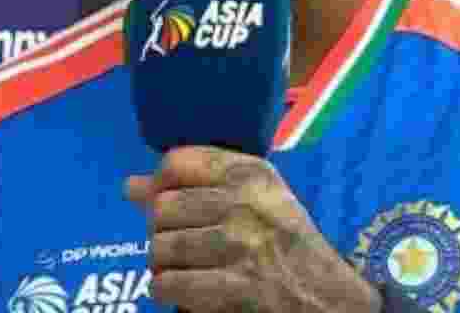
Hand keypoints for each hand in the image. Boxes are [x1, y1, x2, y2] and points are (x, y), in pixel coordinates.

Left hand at [124, 145, 382, 312]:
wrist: (329, 297)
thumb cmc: (286, 244)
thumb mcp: (255, 201)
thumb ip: (195, 188)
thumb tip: (130, 186)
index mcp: (252, 173)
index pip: (177, 163)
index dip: (160, 186)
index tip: (168, 207)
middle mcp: (247, 202)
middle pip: (162, 208)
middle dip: (161, 232)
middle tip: (179, 247)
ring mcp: (242, 244)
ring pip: (162, 247)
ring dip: (163, 265)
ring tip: (180, 269)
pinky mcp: (239, 286)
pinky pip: (171, 283)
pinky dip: (166, 290)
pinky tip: (179, 290)